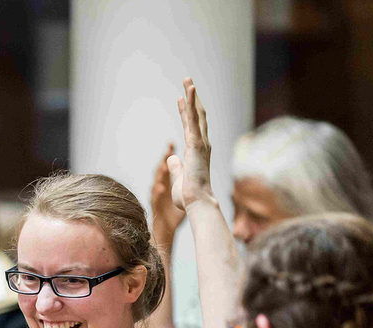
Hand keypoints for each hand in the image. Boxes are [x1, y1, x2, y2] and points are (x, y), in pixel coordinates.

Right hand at [150, 143, 184, 248]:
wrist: (166, 231)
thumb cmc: (173, 213)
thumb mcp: (177, 193)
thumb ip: (177, 177)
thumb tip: (179, 163)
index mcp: (166, 184)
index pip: (166, 166)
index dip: (168, 155)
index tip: (172, 144)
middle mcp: (160, 188)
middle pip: (160, 171)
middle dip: (164, 159)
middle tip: (169, 148)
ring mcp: (158, 198)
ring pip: (156, 182)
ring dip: (160, 174)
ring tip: (164, 165)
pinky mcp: (156, 208)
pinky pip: (155, 199)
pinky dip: (157, 193)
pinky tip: (161, 188)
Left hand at [166, 78, 214, 210]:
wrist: (197, 203)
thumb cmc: (189, 196)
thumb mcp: (179, 178)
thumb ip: (175, 167)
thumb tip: (171, 158)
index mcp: (196, 152)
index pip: (191, 127)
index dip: (187, 112)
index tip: (181, 100)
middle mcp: (202, 144)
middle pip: (197, 116)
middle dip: (192, 98)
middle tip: (187, 82)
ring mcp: (200, 143)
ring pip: (197, 114)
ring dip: (192, 96)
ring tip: (187, 80)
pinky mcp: (196, 144)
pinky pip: (193, 120)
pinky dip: (191, 105)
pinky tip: (188, 91)